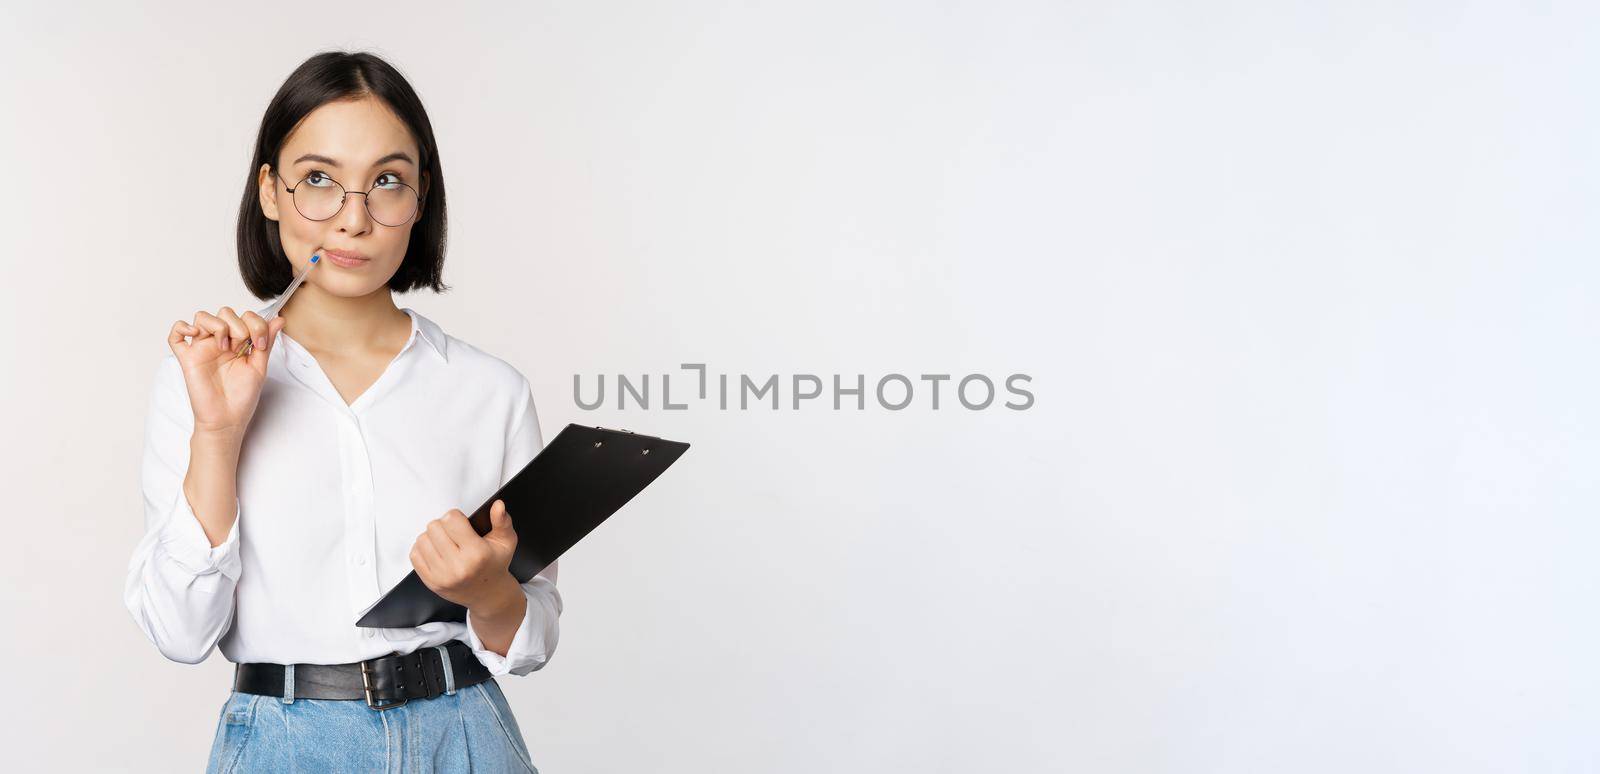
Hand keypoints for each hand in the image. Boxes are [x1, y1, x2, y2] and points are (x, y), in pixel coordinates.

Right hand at [168, 306, 286, 437]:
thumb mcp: (259, 366)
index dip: (255, 324)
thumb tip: (279, 319)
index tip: (259, 345)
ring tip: (225, 347)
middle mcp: (219, 342)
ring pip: (202, 317)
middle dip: (238, 325)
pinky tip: (195, 334)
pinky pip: (175, 335)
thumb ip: (267, 341)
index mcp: (238, 343)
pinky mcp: (187, 358)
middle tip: (242, 347)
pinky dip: (182, 327)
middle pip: (224, 312)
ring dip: (218, 326)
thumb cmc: (242, 396)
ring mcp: (202, 348)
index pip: (244, 316)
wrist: (227, 419)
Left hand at [410, 500, 519, 608]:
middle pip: (434, 527)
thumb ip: (502, 521)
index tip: (461, 524)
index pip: (451, 519)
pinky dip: (423, 549)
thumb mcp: (505, 541)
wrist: (487, 593)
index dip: (455, 517)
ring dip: (432, 538)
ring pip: (422, 539)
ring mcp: (442, 576)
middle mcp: (458, 566)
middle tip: (453, 534)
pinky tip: (436, 552)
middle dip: (443, 526)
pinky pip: (414, 555)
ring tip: (445, 543)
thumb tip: (498, 505)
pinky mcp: (431, 582)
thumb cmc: (494, 564)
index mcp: (477, 554)